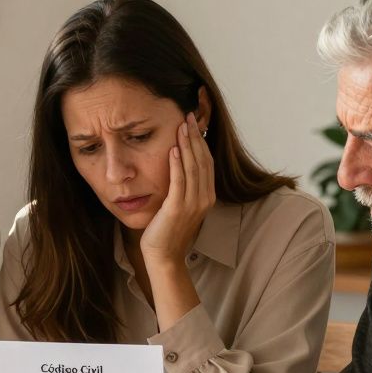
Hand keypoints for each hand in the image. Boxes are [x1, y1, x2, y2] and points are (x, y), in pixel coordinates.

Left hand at [139, 112, 215, 267]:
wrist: (164, 256)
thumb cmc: (168, 231)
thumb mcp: (180, 206)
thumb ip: (184, 188)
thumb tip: (178, 166)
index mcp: (207, 196)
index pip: (207, 162)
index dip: (201, 141)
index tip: (193, 124)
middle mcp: (204, 198)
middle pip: (202, 160)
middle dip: (195, 137)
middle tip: (188, 116)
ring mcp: (193, 203)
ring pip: (193, 167)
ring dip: (187, 145)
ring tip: (181, 126)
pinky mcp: (178, 208)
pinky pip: (180, 181)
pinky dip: (177, 164)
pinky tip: (174, 149)